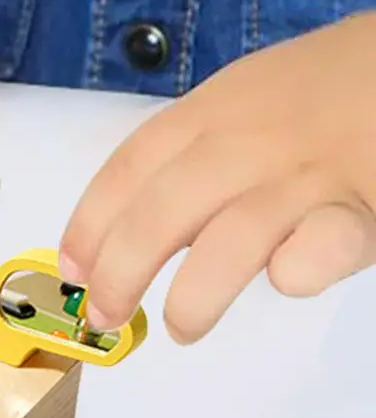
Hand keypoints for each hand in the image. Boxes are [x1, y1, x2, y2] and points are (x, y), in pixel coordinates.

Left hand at [58, 11, 375, 342]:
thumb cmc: (332, 91)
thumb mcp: (253, 100)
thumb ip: (202, 153)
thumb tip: (138, 229)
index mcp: (217, 108)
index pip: (131, 167)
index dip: (91, 224)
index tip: (70, 269)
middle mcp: (253, 138)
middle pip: (163, 210)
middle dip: (121, 271)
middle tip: (104, 314)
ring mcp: (310, 173)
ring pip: (230, 239)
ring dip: (193, 295)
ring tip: (181, 326)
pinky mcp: (364, 207)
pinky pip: (318, 249)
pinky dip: (293, 272)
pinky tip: (282, 280)